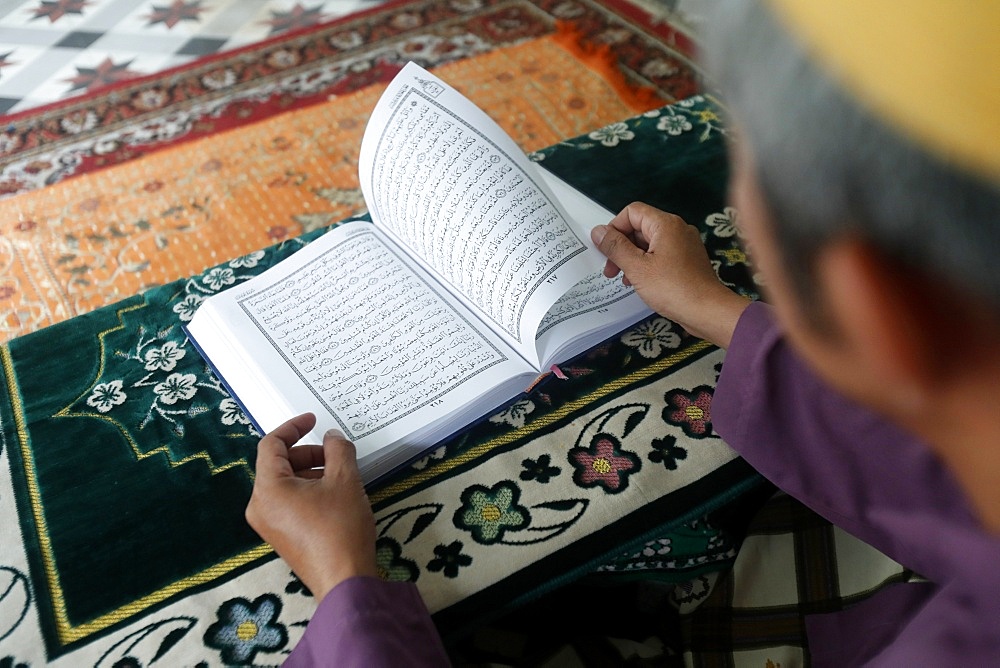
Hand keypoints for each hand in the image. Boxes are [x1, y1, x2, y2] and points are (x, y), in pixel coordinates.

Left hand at [246, 413, 376, 601]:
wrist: (344, 580)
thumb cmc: (341, 529)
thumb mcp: (345, 480)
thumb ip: (338, 450)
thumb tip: (333, 438)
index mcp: (268, 489)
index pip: (271, 445)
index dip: (293, 427)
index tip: (313, 420)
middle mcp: (260, 506)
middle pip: (278, 464)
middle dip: (307, 453)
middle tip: (335, 454)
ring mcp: (268, 524)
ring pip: (284, 483)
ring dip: (310, 471)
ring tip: (340, 475)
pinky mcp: (280, 536)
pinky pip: (288, 501)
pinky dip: (307, 490)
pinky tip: (333, 495)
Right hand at [591, 202, 748, 348]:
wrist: (707, 311)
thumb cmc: (676, 289)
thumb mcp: (636, 268)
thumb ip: (615, 247)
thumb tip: (598, 232)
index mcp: (666, 225)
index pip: (632, 212)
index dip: (615, 228)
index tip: (606, 248)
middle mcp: (677, 230)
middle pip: (640, 227)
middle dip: (621, 246)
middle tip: (611, 268)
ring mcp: (684, 245)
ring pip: (649, 243)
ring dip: (632, 258)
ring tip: (624, 278)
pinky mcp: (687, 260)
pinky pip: (660, 255)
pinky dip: (646, 265)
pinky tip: (640, 282)